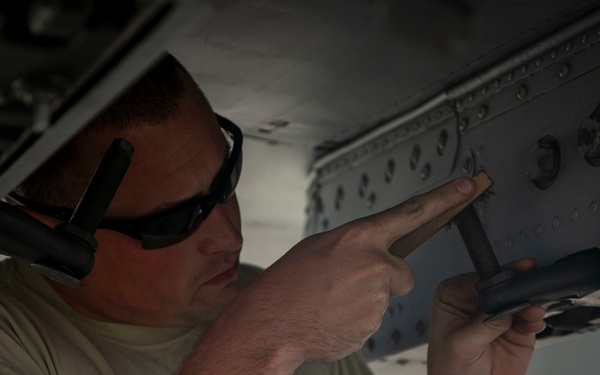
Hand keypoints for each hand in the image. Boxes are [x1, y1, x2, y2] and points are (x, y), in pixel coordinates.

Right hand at [181, 178, 476, 373]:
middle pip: (402, 271)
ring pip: (386, 297)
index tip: (467, 188)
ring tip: (332, 301)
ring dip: (365, 300)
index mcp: (359, 237)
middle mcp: (374, 264)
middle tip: (349, 285)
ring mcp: (376, 297)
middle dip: (384, 278)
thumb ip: (355, 246)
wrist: (271, 323)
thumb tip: (373, 252)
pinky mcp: (374, 325)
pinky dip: (358, 319)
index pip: (413, 212)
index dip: (444, 199)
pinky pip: (375, 318)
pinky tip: (333, 316)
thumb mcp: (319, 247)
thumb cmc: (288, 284)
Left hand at [427, 258, 546, 374]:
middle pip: (498, 286)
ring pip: (517, 300)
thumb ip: (483, 325)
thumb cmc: (450, 369)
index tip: (503, 279)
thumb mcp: (461, 344)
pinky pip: (529, 320)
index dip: (490, 278)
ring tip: (533, 309)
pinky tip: (535, 320)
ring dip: (527, 302)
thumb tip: (504, 308)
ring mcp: (498, 316)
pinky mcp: (516, 331)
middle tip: (525, 284)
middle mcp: (476, 303)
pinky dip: (535, 319)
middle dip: (513, 286)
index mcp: (453, 299)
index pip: (474, 281)